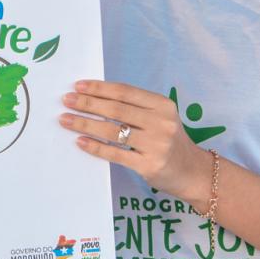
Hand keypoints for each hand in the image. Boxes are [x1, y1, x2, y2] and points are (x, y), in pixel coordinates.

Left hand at [59, 80, 212, 202]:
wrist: (193, 172)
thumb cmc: (169, 140)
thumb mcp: (160, 117)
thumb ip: (134, 107)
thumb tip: (95, 97)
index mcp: (162, 104)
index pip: (125, 92)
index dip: (100, 88)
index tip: (78, 86)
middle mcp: (161, 122)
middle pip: (116, 110)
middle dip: (87, 104)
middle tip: (67, 101)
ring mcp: (156, 145)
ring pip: (113, 131)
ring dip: (85, 124)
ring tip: (66, 120)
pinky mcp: (149, 165)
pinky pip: (116, 153)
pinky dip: (96, 147)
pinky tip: (80, 141)